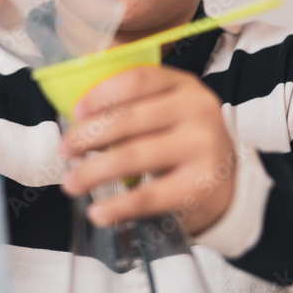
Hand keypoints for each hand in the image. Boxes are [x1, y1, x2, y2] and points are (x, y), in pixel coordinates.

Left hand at [59, 66, 236, 235]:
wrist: (228, 182)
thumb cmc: (183, 140)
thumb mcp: (168, 110)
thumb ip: (132, 103)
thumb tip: (78, 114)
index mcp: (184, 85)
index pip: (138, 80)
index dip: (101, 94)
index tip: (76, 112)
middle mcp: (198, 110)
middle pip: (130, 119)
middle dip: (88, 137)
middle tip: (64, 150)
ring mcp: (202, 147)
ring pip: (133, 157)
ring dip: (93, 171)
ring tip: (71, 183)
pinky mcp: (201, 185)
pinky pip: (149, 195)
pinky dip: (118, 206)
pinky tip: (98, 212)